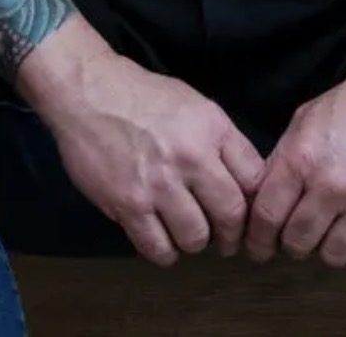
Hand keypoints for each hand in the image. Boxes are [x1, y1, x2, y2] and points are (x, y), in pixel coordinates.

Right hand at [47, 52, 265, 265]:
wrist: (90, 93)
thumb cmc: (144, 96)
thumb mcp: (195, 105)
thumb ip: (221, 142)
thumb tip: (244, 183)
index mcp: (213, 129)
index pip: (254, 180)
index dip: (256, 204)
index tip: (248, 215)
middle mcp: (191, 157)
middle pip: (231, 215)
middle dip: (232, 235)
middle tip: (225, 239)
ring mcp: (159, 183)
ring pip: (196, 238)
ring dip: (195, 242)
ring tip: (187, 232)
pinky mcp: (128, 204)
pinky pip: (158, 248)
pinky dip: (164, 251)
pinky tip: (162, 238)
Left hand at [244, 62, 345, 271]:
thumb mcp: (307, 116)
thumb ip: (284, 156)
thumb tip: (265, 194)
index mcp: (303, 158)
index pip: (266, 215)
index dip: (257, 237)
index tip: (259, 245)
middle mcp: (332, 186)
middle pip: (297, 242)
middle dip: (293, 243)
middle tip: (299, 236)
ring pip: (334, 256)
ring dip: (328, 250)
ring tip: (332, 235)